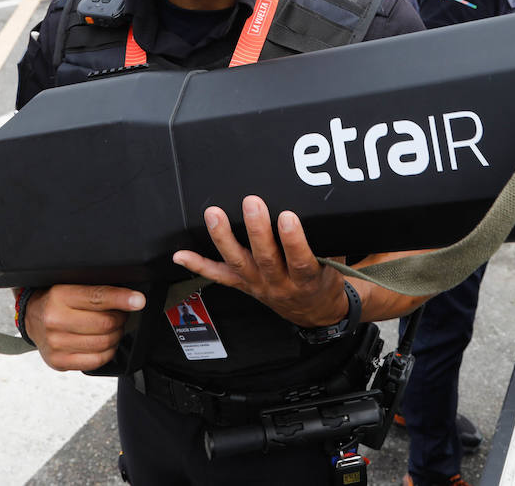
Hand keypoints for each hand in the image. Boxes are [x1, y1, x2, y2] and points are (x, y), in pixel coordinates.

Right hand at [26, 284, 144, 371]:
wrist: (30, 318)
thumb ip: (95, 289)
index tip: (139, 300)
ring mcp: (56, 344)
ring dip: (116, 335)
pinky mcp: (59, 361)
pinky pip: (97, 360)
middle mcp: (55, 320)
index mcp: (59, 296)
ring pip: (104, 343)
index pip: (97, 297)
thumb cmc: (57, 300)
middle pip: (104, 323)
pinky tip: (106, 343)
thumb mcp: (70, 285)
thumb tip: (128, 296)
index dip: (122, 299)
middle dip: (120, 318)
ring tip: (113, 328)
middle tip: (121, 313)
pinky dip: (108, 352)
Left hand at [173, 196, 347, 328]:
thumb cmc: (324, 279)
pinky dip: (198, 265)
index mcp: (306, 279)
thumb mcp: (334, 262)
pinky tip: (180, 254)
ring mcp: (257, 285)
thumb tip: (323, 204)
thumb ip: (326, 239)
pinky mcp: (243, 285)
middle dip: (257, 230)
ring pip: (238, 262)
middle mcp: (279, 284)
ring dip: (224, 238)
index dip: (294, 240)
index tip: (288, 216)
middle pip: (266, 258)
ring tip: (215, 215)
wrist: (316, 311)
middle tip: (252, 202)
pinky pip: (219, 277)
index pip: (300, 260)